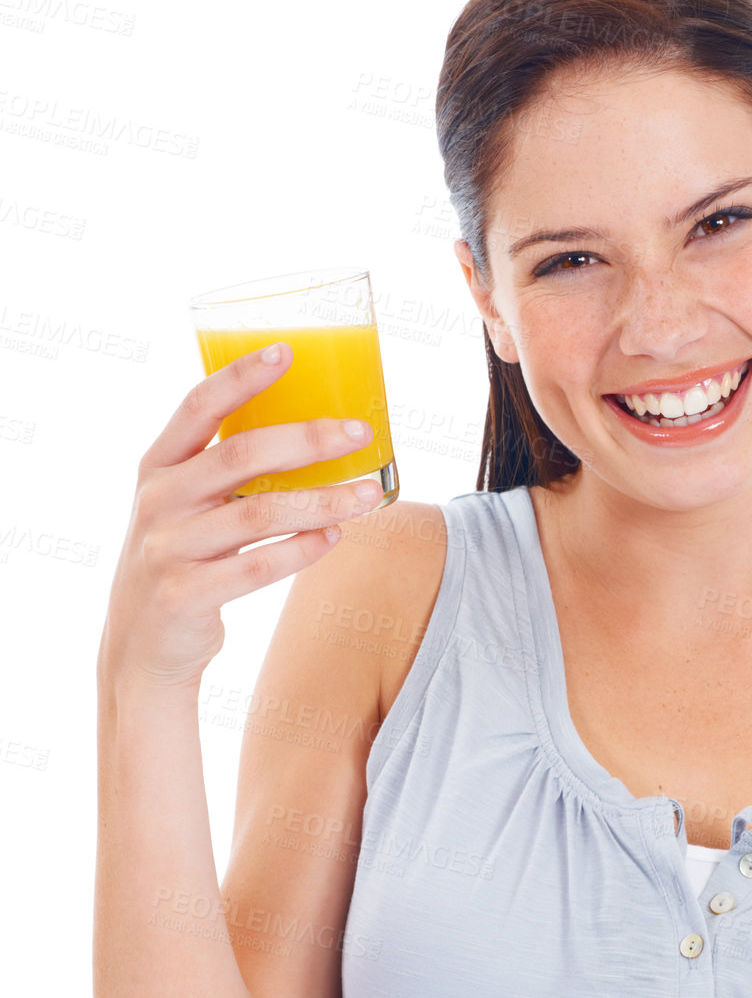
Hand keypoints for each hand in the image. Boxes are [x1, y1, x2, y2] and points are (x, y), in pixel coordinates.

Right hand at [98, 341, 381, 690]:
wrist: (139, 647)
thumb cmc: (180, 560)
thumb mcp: (184, 507)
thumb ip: (224, 473)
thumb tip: (313, 433)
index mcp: (158, 467)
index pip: (197, 406)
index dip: (241, 376)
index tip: (288, 351)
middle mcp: (158, 501)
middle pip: (241, 455)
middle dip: (308, 439)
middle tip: (359, 431)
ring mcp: (167, 548)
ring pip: (260, 513)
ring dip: (323, 500)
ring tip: (366, 493)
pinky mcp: (186, 594)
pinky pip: (259, 566)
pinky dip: (303, 549)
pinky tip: (334, 537)